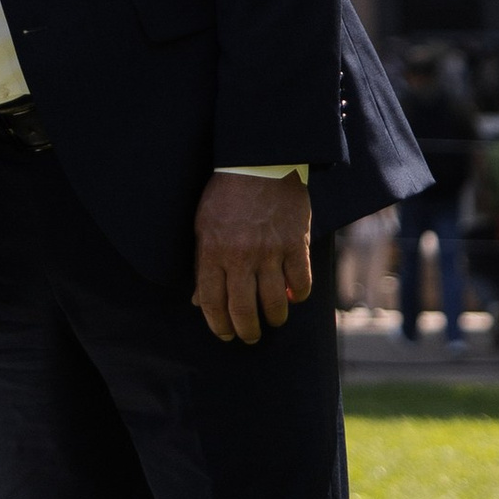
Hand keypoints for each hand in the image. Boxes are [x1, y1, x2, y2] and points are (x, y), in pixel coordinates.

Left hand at [191, 172, 312, 344]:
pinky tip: (293, 296)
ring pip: (274, 303)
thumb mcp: (203, 226)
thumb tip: (197, 301)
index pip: (212, 302)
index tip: (224, 334)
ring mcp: (270, 252)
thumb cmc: (226, 195)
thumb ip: (202, 264)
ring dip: (273, 318)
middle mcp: (241, 256)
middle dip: (246, 331)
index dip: (218, 324)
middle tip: (248, 336)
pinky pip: (300, 283)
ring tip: (272, 320)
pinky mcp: (296, 244)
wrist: (259, 162)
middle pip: (243, 310)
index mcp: (213, 251)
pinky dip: (298, 295)